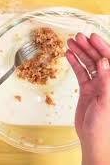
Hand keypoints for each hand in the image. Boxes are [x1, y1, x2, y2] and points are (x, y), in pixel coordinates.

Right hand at [66, 33, 109, 164]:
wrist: (92, 138)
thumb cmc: (103, 125)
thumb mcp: (106, 103)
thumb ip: (106, 81)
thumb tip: (104, 62)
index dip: (102, 47)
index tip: (92, 37)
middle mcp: (107, 81)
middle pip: (98, 59)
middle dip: (88, 47)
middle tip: (78, 36)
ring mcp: (97, 84)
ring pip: (88, 64)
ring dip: (80, 53)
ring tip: (70, 42)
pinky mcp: (87, 89)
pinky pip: (81, 73)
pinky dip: (74, 64)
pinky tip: (69, 56)